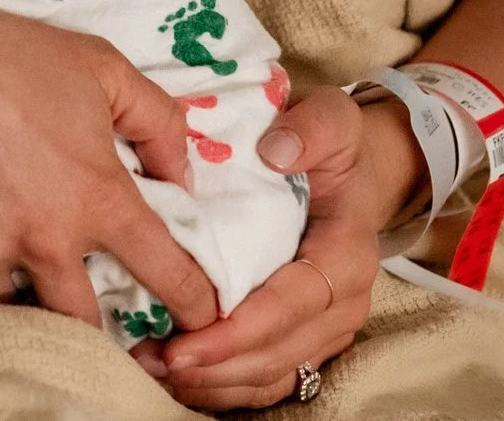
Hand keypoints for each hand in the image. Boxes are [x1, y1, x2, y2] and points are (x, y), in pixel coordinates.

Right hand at [0, 0, 218, 332]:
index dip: (193, 303)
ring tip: (18, 310)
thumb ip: (157, 122)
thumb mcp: (104, 68)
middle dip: (93, 330)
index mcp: (97, 198)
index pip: (167, 272)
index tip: (200, 319)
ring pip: (10, 321)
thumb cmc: (12, 53)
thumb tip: (181, 177)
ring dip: (18, 316)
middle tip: (90, 323)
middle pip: (83, 323)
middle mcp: (44, 239)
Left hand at [131, 86, 417, 409]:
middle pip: (278, 351)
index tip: (189, 340)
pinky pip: (269, 378)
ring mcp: (325, 328)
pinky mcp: (305, 339)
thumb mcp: (332, 118)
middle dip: (216, 364)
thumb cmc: (331, 146)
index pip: (294, 304)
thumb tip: (276, 152)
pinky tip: (180, 378)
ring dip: (214, 381)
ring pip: (272, 374)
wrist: (351, 175)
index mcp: (347, 254)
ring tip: (153, 369)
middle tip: (151, 358)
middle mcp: (343, 303)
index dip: (242, 329)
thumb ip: (312, 128)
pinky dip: (225, 386)